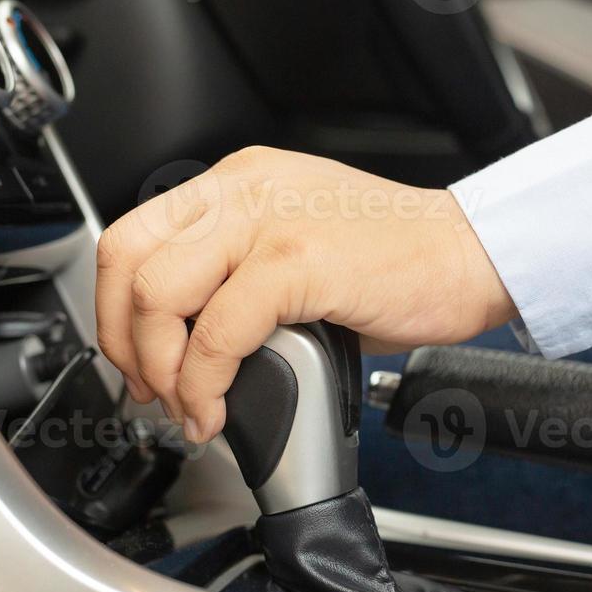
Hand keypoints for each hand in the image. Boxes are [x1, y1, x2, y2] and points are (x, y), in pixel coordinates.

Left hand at [95, 147, 514, 441]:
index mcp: (238, 182)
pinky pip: (217, 332)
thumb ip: (238, 275)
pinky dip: (204, 384)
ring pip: (158, 295)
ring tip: (189, 406)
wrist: (476, 254)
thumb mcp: (300, 247)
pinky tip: (218, 410)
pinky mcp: (296, 260)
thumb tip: (188, 349)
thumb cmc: (402, 260)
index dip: (116, 310)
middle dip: (124, 342)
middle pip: (128, 261)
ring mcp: (267, 220)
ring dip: (161, 369)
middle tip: (152, 390)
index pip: (133, 236)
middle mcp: (243, 189)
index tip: (136, 359)